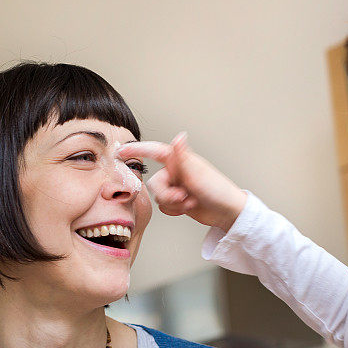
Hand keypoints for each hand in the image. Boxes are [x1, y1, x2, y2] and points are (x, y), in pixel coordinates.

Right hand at [117, 133, 246, 230]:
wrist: (227, 213)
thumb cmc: (217, 190)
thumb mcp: (197, 173)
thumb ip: (183, 156)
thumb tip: (179, 135)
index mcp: (178, 160)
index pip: (153, 151)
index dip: (136, 149)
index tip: (120, 151)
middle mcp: (175, 171)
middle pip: (154, 183)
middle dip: (166, 194)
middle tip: (182, 197)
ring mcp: (176, 186)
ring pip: (158, 196)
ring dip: (173, 203)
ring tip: (189, 202)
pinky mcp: (177, 200)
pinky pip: (164, 207)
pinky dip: (175, 210)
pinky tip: (188, 207)